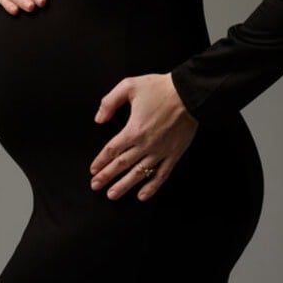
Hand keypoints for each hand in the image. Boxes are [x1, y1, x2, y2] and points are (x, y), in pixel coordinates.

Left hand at [89, 72, 198, 201]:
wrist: (189, 93)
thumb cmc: (160, 88)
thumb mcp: (129, 86)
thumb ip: (110, 102)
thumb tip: (99, 119)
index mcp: (133, 129)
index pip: (112, 150)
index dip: (101, 161)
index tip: (93, 170)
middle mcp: (145, 144)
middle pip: (121, 164)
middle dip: (107, 177)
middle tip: (96, 186)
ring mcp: (160, 151)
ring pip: (139, 173)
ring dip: (124, 186)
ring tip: (112, 195)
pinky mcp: (174, 154)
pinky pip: (161, 175)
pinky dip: (152, 187)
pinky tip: (143, 196)